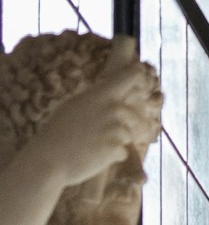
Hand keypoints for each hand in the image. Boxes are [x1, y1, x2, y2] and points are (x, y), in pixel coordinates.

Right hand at [27, 42, 160, 193]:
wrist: (51, 156)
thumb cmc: (58, 131)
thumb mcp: (75, 105)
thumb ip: (95, 101)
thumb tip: (110, 98)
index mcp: (100, 94)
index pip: (127, 77)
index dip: (135, 73)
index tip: (139, 68)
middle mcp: (112, 109)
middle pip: (133, 114)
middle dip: (123, 124)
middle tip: (103, 132)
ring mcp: (116, 129)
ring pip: (128, 135)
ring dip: (116, 141)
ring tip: (95, 144)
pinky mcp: (117, 149)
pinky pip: (123, 152)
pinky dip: (113, 156)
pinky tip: (96, 155)